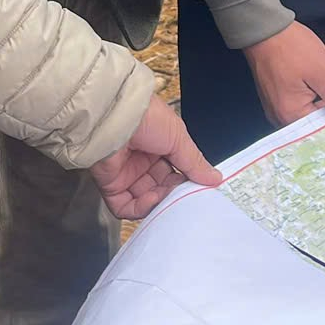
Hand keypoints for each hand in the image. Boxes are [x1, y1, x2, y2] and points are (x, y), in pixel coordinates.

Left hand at [88, 97, 221, 219]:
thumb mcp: (179, 137)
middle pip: (160, 189)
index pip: (173, 173)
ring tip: (166, 195)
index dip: (185, 182)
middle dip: (172, 194)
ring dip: (158, 203)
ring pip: (145, 201)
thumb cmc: (146, 117)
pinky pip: (125, 206)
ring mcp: (125, 173)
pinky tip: (152, 200)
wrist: (117, 116)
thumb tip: (214, 178)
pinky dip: (140, 209)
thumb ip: (194, 162)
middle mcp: (140, 161)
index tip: (198, 187)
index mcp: (157, 146)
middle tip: (183, 194)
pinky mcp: (110, 185)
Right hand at [239, 22, 324, 136]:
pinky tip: (321, 91)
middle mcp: (279, 117)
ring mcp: (274, 107)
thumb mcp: (324, 74)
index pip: (324, 133)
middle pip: (314, 127)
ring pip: (306, 116)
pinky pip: (297, 106)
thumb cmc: (292, 47)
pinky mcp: (274, 96)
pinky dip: (312, 101)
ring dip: (323, 108)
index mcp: (290, 116)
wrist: (263, 26)